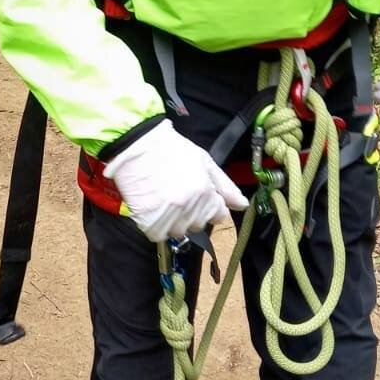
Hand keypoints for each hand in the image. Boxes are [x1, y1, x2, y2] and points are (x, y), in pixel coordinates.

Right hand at [105, 119, 247, 242]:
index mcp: (205, 192)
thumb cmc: (171, 149)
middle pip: (198, 225)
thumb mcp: (204, 162)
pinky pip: (158, 235)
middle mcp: (189, 206)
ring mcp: (168, 214)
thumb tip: (243, 205)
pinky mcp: (148, 219)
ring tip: (163, 199)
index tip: (197, 196)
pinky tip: (152, 207)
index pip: (218, 216)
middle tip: (176, 193)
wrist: (136, 145)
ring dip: (172, 221)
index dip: (209, 207)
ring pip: (178, 232)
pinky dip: (155, 225)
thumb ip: (226, 186)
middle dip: (191, 213)